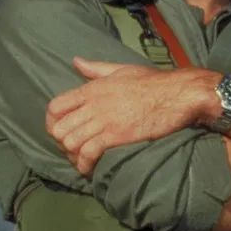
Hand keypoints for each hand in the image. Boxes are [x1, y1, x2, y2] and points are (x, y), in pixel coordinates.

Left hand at [46, 57, 215, 175]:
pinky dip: (84, 164)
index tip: (61, 130)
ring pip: (71, 142)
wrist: (177, 94)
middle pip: (59, 129)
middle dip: (62, 143)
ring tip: (82, 160)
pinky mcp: (116, 135)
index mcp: (91, 88)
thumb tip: (75, 61)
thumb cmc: (153, 81)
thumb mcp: (121, 69)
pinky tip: (88, 169)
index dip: (52, 122)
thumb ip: (95, 68)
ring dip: (73, 156)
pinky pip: (89, 153)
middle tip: (73, 149)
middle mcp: (93, 104)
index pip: (55, 107)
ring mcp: (104, 121)